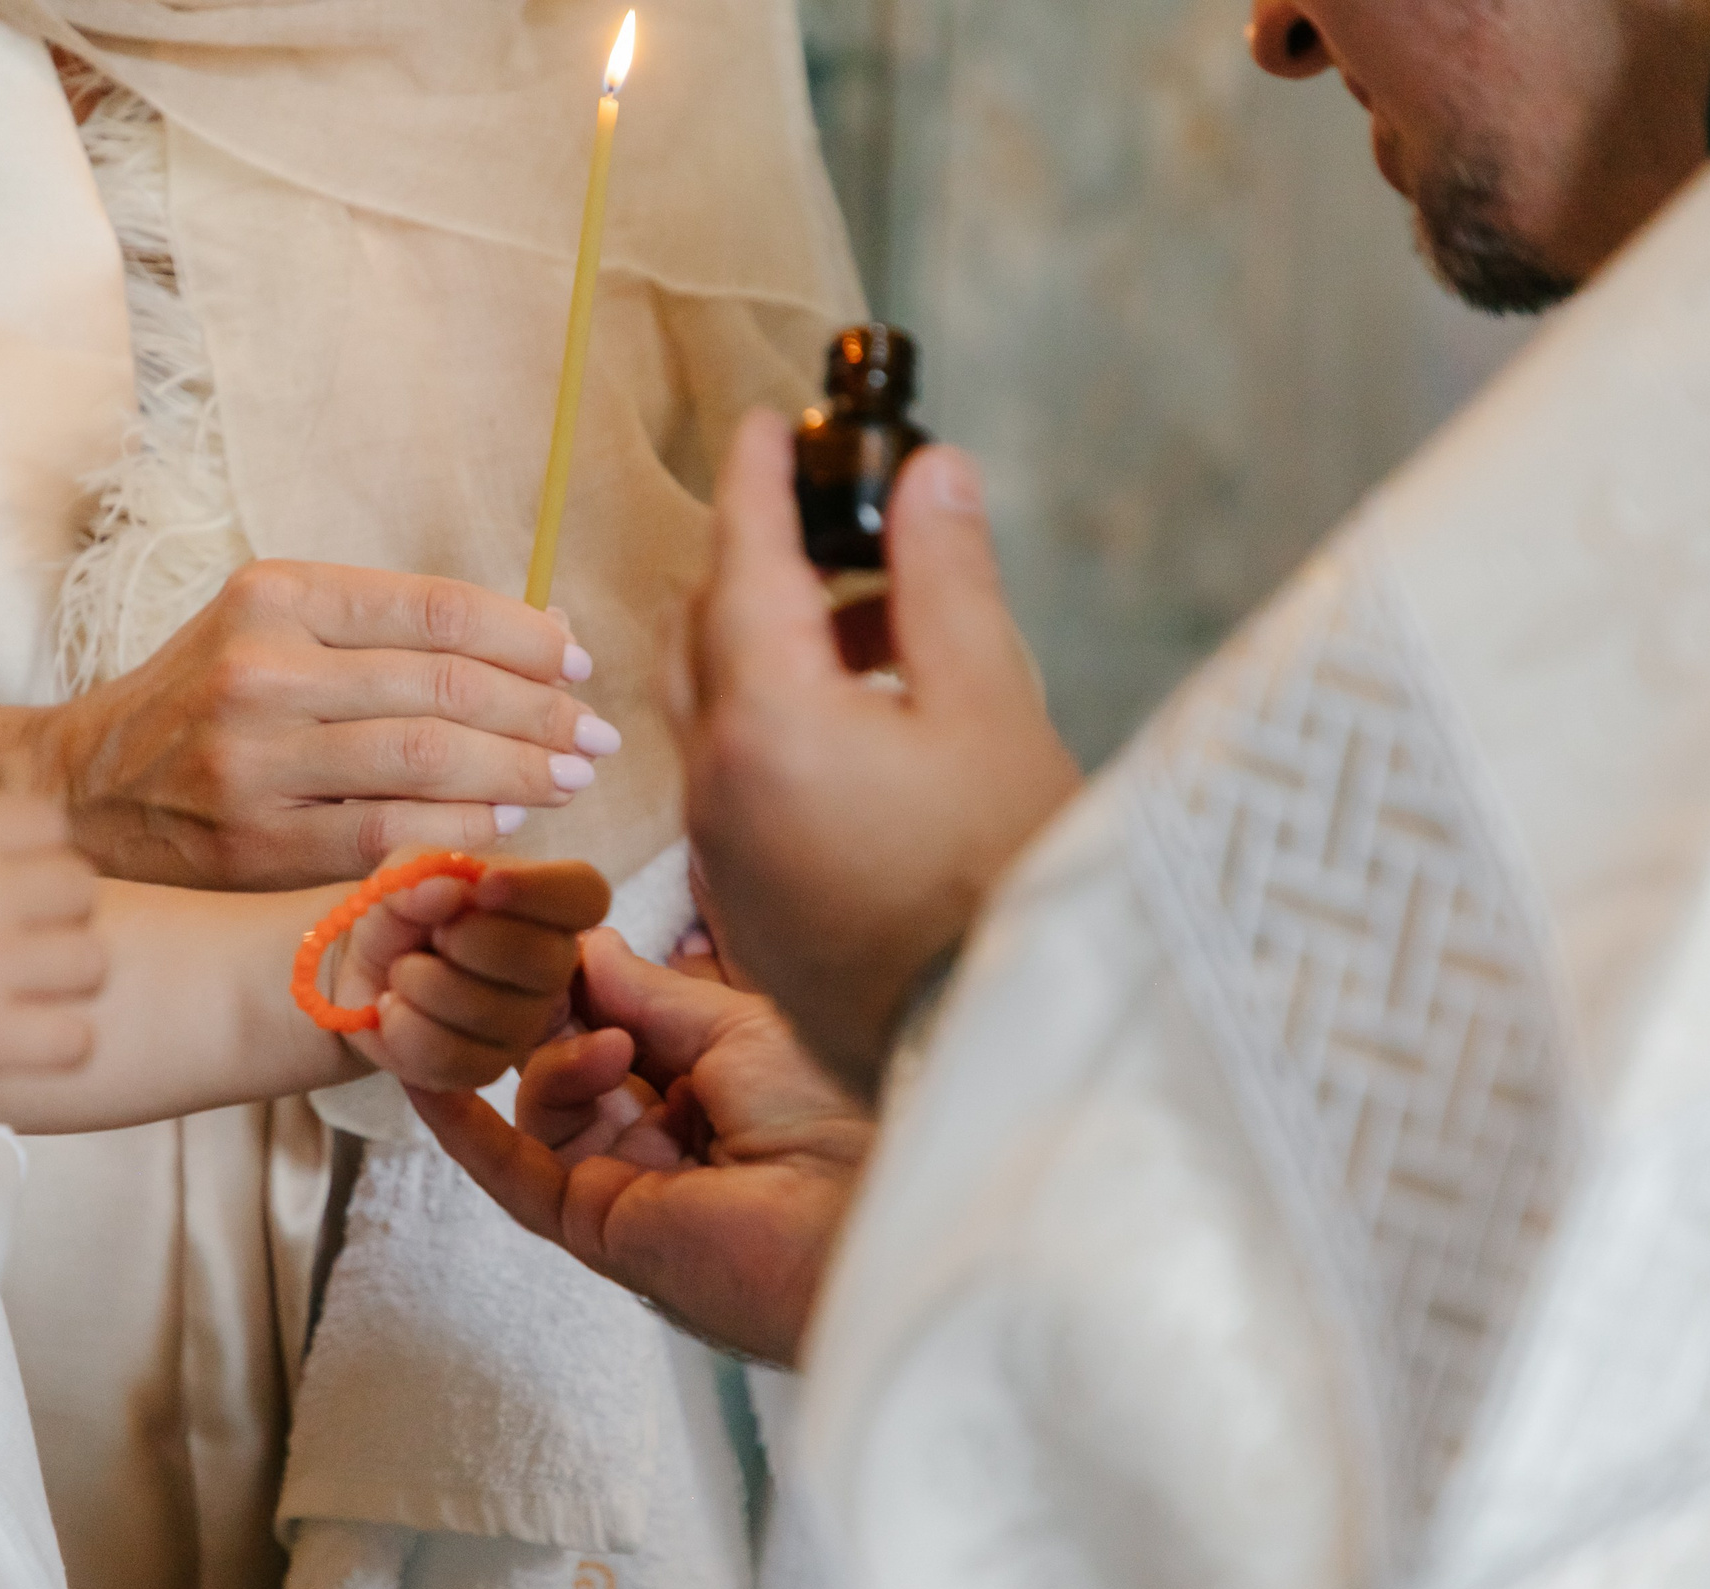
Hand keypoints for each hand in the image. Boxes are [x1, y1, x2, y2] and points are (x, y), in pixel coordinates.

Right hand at [0, 561, 615, 890]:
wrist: (85, 787)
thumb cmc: (203, 700)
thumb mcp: (277, 631)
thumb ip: (391, 631)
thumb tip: (544, 633)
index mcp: (275, 596)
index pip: (434, 607)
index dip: (525, 637)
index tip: (580, 663)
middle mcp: (262, 668)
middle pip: (443, 687)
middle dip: (541, 712)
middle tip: (595, 736)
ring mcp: (255, 760)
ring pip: (425, 761)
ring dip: (518, 772)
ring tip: (569, 779)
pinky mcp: (254, 841)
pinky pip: (387, 833)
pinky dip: (459, 827)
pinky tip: (502, 824)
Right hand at [0, 796, 107, 1105]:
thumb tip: (17, 830)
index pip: (53, 823)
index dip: (39, 852)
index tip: (14, 880)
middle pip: (81, 889)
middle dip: (58, 913)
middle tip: (24, 939)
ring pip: (92, 962)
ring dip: (66, 978)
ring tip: (30, 990)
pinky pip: (76, 1039)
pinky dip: (60, 1043)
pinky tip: (27, 1039)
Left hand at [333, 853, 611, 1091]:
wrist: (361, 966)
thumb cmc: (400, 912)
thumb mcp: (401, 875)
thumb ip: (421, 874)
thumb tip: (449, 891)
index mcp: (545, 907)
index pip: (586, 895)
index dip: (543, 890)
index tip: (486, 884)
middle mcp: (549, 967)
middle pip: (549, 963)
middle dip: (474, 942)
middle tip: (434, 934)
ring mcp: (523, 1023)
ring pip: (496, 1015)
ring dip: (426, 984)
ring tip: (402, 970)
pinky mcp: (484, 1067)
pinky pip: (454, 1058)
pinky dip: (405, 1027)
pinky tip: (393, 1007)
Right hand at [410, 929, 872, 1365]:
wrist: (864, 1215)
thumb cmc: (836, 1115)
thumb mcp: (735, 1025)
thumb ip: (647, 992)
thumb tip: (585, 943)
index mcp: (708, 1087)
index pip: (611, 1020)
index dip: (569, 975)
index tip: (526, 921)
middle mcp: (663, 1137)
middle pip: (565, 1060)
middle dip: (536, 1008)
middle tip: (509, 963)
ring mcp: (624, 1183)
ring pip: (540, 1107)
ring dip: (550, 1061)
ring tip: (609, 1051)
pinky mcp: (594, 1227)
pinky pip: (511, 1173)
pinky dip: (461, 1124)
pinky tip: (419, 1072)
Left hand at [668, 411, 1081, 1098]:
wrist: (993, 1044)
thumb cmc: (1003, 878)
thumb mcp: (992, 706)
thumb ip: (946, 578)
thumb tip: (929, 473)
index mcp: (768, 719)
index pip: (742, 560)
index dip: (757, 480)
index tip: (770, 422)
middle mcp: (717, 782)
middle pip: (706, 630)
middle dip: (762, 560)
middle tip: (845, 526)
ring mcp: (722, 848)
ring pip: (716, 706)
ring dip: (778, 645)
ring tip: (893, 632)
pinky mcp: (747, 899)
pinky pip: (735, 776)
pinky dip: (778, 721)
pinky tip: (870, 726)